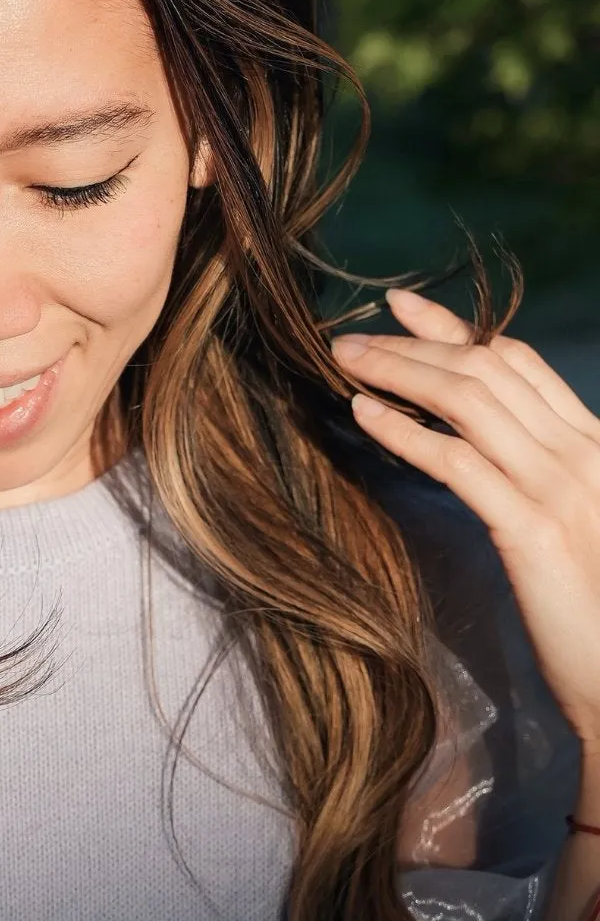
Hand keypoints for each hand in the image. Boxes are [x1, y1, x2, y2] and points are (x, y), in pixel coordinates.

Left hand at [331, 287, 599, 753]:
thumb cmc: (596, 614)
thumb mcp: (575, 524)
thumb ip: (540, 478)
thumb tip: (481, 448)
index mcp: (594, 445)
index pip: (519, 362)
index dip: (456, 329)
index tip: (402, 306)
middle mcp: (582, 453)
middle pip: (486, 370)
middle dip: (413, 345)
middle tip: (350, 336)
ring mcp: (559, 487)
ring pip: (469, 400)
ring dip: (399, 372)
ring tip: (346, 362)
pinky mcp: (532, 530)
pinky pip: (457, 462)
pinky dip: (405, 430)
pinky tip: (364, 415)